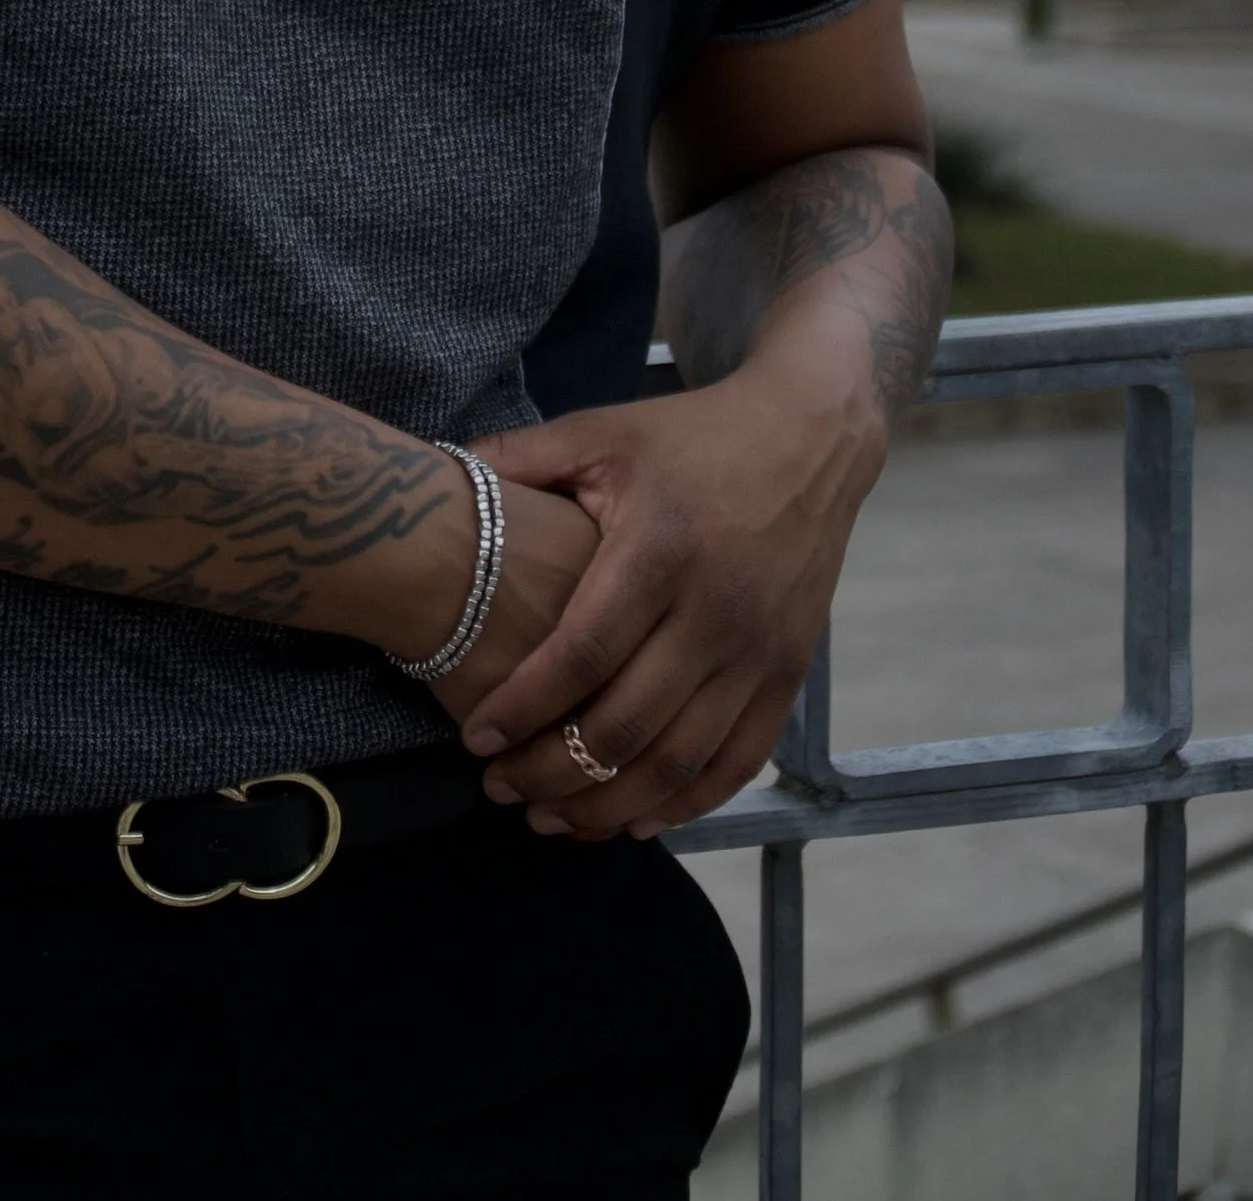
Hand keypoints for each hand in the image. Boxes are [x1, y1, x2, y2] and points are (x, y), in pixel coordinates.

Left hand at [454, 362, 886, 839]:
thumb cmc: (691, 437)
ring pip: (680, 760)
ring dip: (611, 804)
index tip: (475, 740)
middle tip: (500, 790)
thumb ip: (522, 456)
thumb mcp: (604, 432)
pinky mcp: (789, 676)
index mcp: (659, 551)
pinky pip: (737, 762)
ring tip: (551, 819)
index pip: (582, 654)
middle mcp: (713, 612)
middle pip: (626, 723)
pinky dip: (686, 804)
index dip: (524, 706)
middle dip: (554, 771)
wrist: (808, 437)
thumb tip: (443, 468)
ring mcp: (757, 652)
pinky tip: (634, 820)